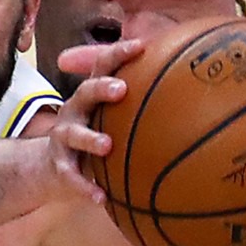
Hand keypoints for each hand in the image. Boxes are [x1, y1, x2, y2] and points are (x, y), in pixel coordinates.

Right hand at [39, 38, 146, 203]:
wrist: (54, 168)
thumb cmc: (94, 134)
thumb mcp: (111, 115)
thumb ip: (140, 103)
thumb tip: (192, 86)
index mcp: (91, 94)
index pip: (102, 65)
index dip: (118, 53)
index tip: (142, 46)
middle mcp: (74, 110)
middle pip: (85, 92)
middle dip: (101, 88)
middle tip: (122, 90)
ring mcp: (63, 138)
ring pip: (72, 134)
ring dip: (89, 138)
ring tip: (107, 146)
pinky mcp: (59, 166)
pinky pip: (70, 176)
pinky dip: (84, 187)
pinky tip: (100, 198)